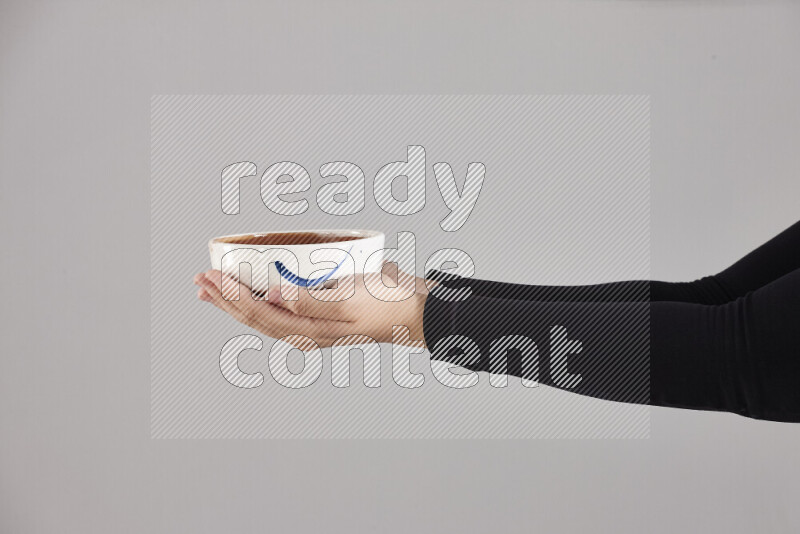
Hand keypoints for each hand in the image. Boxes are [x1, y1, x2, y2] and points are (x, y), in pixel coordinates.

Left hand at [193, 265, 428, 348]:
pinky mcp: (322, 311)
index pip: (259, 314)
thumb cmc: (386, 305)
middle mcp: (306, 331)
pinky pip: (280, 308)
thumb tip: (274, 297)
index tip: (212, 277)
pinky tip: (255, 290)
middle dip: (225, 300)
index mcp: (309, 332)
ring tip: (214, 289)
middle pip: (255, 317)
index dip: (231, 297)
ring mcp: (314, 323)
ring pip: (264, 314)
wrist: (416, 308)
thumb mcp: (348, 300)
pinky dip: (260, 297)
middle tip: (201, 280)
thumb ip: (310, 301)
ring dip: (237, 301)